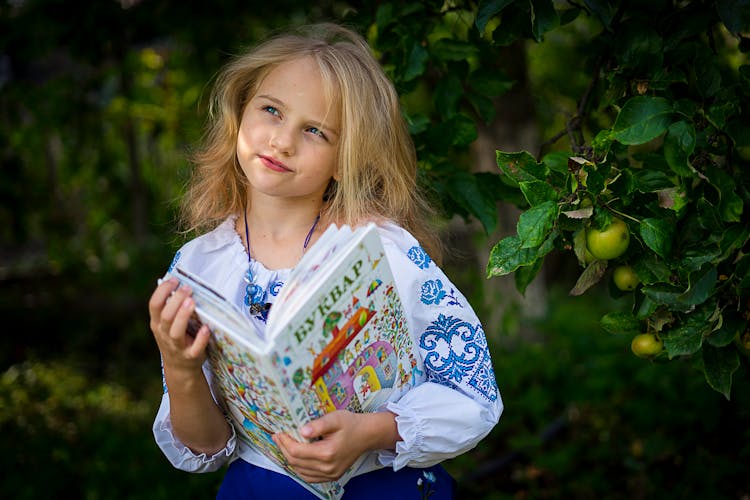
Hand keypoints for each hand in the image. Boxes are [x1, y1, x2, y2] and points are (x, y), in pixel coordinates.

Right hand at [148, 278, 210, 375]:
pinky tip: (206, 328)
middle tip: (187, 288)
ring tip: (192, 302)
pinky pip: (195, 348)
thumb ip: (170, 307)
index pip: (154, 305)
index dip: (162, 291)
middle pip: (166, 316)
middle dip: (176, 300)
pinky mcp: (190, 356)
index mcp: (157, 323)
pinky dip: (200, 338)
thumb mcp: (167, 324)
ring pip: (176, 331)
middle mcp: (164, 334)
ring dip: (184, 316)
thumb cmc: (175, 338)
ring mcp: (177, 346)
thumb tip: (181, 283)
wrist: (179, 367)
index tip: (174, 280)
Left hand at [273, 410, 398, 482]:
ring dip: (290, 459)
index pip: (297, 452)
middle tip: (279, 437)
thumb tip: (302, 431)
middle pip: (296, 462)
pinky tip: (297, 457)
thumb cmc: (351, 424)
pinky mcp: (332, 477)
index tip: (279, 432)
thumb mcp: (335, 418)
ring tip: (285, 445)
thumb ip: (318, 424)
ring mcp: (330, 474)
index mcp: (327, 453)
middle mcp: (328, 467)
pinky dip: (299, 468)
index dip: (284, 442)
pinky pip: (309, 476)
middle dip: (284, 449)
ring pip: (300, 471)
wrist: (367, 435)